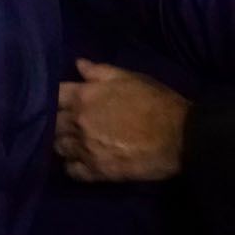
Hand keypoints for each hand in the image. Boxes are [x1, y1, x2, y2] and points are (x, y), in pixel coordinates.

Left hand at [54, 59, 189, 182]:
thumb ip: (100, 71)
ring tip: (75, 143)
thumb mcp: (130, 78)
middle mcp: (78, 121)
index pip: (53, 95)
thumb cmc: (157, 102)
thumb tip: (78, 64)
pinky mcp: (96, 171)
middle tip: (69, 124)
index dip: (56, 99)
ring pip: (58, 147)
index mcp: (84, 96)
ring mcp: (85, 148)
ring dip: (64, 144)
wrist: (182, 137)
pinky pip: (71, 171)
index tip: (63, 102)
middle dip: (58, 122)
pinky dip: (74, 167)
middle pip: (52, 123)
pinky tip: (82, 163)